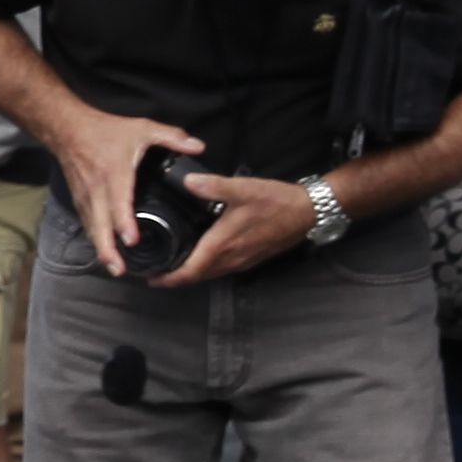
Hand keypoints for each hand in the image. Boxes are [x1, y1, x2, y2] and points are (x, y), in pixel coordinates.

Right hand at [44, 107, 201, 263]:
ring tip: (115, 268)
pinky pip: (88, 223)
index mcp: (115, 174)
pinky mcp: (80, 199)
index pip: (118, 203)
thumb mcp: (142, 128)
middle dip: (108, 249)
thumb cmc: (105, 130)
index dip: (124, 223)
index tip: (132, 241)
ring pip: (92, 228)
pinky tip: (105, 251)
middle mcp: (98, 190)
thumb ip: (172, 137)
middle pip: (99, 225)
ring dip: (101, 249)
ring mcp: (86, 197)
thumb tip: (199, 148)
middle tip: (119, 269)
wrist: (68, 129)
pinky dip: (96, 239)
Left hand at [165, 164, 311, 286]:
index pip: (190, 271)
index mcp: (223, 245)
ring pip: (211, 274)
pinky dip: (208, 268)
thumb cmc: (277, 201)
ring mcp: (244, 260)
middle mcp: (232, 258)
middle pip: (198, 276)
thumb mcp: (243, 189)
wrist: (310, 211)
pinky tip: (202, 256)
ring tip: (173, 266)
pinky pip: (224, 268)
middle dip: (175, 278)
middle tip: (155, 273)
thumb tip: (187, 181)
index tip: (150, 279)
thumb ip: (213, 186)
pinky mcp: (253, 257)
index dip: (169, 278)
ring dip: (192, 274)